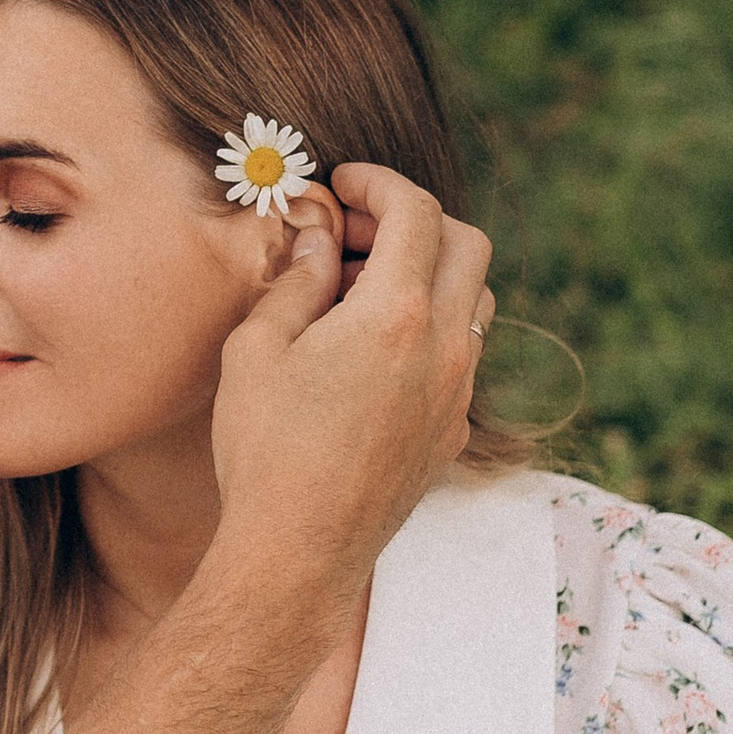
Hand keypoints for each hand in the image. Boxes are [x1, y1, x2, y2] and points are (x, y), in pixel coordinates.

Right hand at [210, 163, 491, 594]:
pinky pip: (461, 353)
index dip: (379, 182)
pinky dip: (428, 327)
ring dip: (429, 273)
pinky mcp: (452, 429)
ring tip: (360, 292)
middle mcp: (444, 346)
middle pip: (466, 242)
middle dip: (413, 219)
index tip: (343, 184)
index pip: (415, 210)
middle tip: (355, 231)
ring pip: (474, 298)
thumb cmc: (265, 449)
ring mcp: (457, 391)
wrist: (298, 552)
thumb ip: (297, 278)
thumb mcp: (258, 348)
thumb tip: (321, 237)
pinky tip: (370, 352)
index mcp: (395, 314)